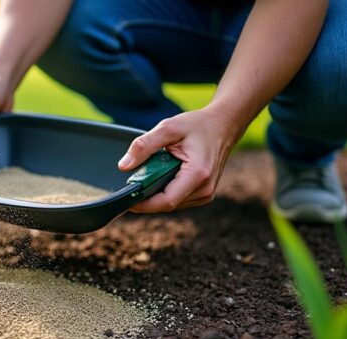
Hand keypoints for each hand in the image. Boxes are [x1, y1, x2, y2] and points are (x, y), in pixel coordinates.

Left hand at [117, 106, 240, 212]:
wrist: (224, 125)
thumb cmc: (198, 125)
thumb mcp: (168, 128)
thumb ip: (144, 145)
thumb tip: (123, 166)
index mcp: (197, 174)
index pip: (165, 201)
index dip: (143, 204)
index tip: (126, 198)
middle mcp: (204, 189)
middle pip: (166, 204)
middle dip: (147, 197)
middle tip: (133, 182)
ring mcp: (206, 194)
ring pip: (172, 204)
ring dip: (157, 194)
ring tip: (151, 174)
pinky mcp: (204, 194)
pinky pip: (178, 200)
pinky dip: (166, 191)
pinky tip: (163, 176)